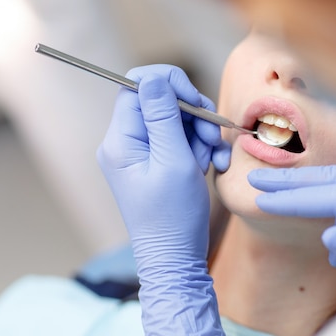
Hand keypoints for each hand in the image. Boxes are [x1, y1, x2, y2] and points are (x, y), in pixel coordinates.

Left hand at [97, 65, 227, 335]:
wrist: (175, 258)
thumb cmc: (173, 216)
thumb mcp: (174, 161)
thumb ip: (164, 115)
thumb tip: (153, 77)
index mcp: (121, 140)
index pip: (138, 86)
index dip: (170, 86)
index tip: (197, 103)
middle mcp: (126, 143)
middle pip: (161, 102)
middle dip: (193, 115)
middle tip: (212, 139)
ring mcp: (142, 154)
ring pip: (176, 121)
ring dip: (201, 135)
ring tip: (214, 160)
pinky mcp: (158, 164)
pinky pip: (181, 141)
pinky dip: (201, 149)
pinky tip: (214, 167)